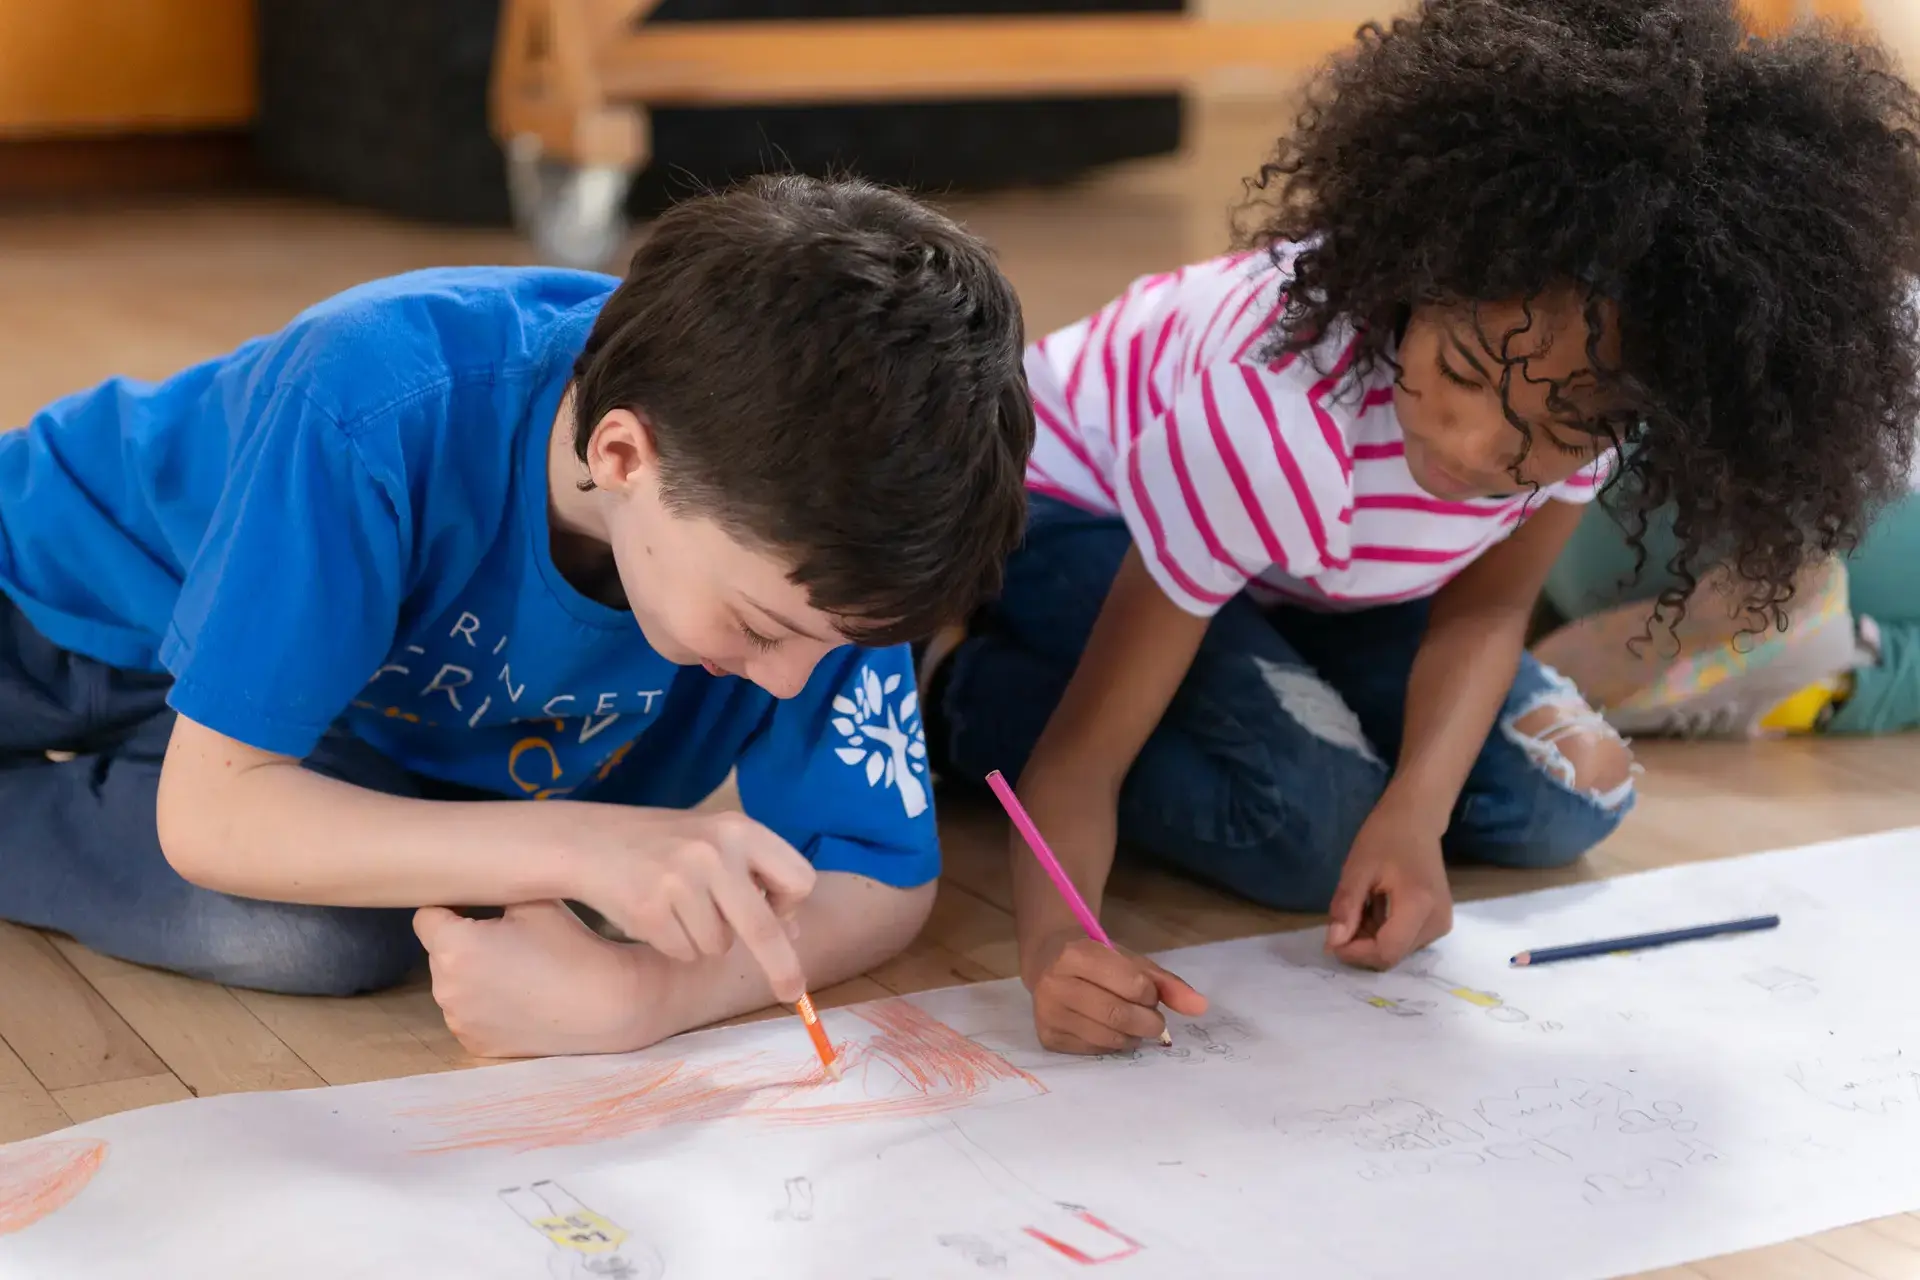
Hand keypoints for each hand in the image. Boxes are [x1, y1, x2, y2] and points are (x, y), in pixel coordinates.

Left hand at [413, 902, 661, 1058]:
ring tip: (518, 971)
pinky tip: (520, 999)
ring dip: (473, 975)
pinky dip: (485, 1006)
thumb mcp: (533, 901)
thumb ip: (493, 889)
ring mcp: (458, 1020)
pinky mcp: (475, 1043)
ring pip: (453, 984)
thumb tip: (473, 879)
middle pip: (440, 952)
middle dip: (464, 942)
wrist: (606, 1004)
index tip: (478, 908)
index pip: (426, 916)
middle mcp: (445, 988)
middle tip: (510, 940)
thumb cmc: (571, 946)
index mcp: (454, 946)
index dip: (450, 907)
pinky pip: (468, 1015)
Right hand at [570, 809, 814, 1004]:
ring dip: (704, 941)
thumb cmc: (660, 846)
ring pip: (718, 946)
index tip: (782, 920)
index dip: (790, 905)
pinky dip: (675, 945)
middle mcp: (715, 850)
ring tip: (677, 908)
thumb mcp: (713, 843)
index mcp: (740, 828)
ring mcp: (681, 879)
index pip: (798, 879)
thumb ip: (752, 877)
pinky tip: (654, 914)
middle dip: (782, 967)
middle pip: (765, 928)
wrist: (586, 841)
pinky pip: (685, 953)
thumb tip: (792, 932)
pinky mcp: (650, 909)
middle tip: (792, 993)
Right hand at [1024, 931, 1208, 1054]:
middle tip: (1154, 1020)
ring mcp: (1048, 1013)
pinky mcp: (1048, 1037)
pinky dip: (1113, 1044)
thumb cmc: (1097, 959)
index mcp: (1075, 954)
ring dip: (1133, 1036)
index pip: (1132, 985)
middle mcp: (1055, 984)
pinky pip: (1094, 1050)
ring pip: (1108, 1037)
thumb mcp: (1129, 961)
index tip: (1149, 992)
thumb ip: (1166, 983)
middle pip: (1118, 1015)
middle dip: (1148, 1022)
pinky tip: (1110, 1030)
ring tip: (1134, 1023)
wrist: (1049, 960)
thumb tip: (1200, 1007)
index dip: (1151, 993)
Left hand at [1325, 802, 1454, 969]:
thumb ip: (1346, 907)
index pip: (1387, 951)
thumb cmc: (1386, 837)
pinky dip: (1382, 933)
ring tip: (1360, 907)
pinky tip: (1373, 909)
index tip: (1332, 939)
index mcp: (1420, 905)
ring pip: (1397, 951)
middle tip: (1343, 919)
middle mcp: (1437, 922)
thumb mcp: (1357, 868)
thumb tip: (1334, 944)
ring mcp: (1441, 924)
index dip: (1356, 953)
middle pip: (1392, 955)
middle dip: (1361, 945)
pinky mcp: (1438, 924)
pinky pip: (1405, 941)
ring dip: (1370, 939)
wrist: (1417, 820)